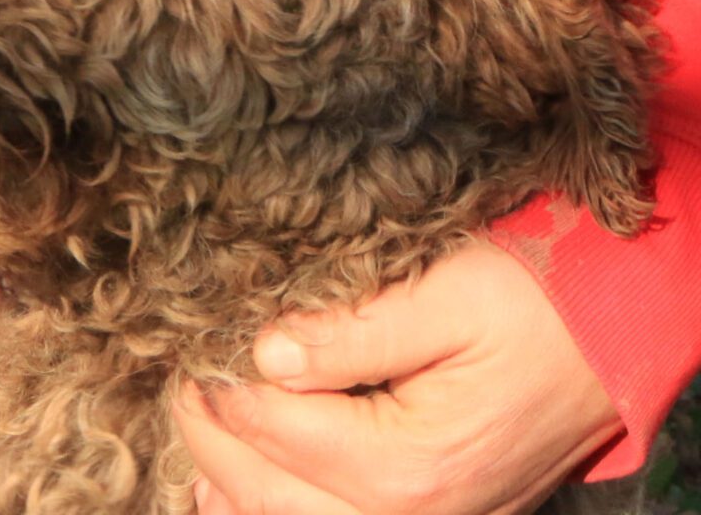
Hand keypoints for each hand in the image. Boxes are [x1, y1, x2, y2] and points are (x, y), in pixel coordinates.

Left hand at [175, 241, 622, 514]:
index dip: (220, 388)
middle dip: (210, 438)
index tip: (189, 347)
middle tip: (178, 384)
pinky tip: (236, 495)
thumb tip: (264, 352)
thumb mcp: (446, 294)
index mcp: (410, 460)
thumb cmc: (534, 301)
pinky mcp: (437, 513)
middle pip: (272, 493)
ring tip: (190, 443)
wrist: (609, 334)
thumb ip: (353, 331)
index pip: (276, 430)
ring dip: (231, 490)